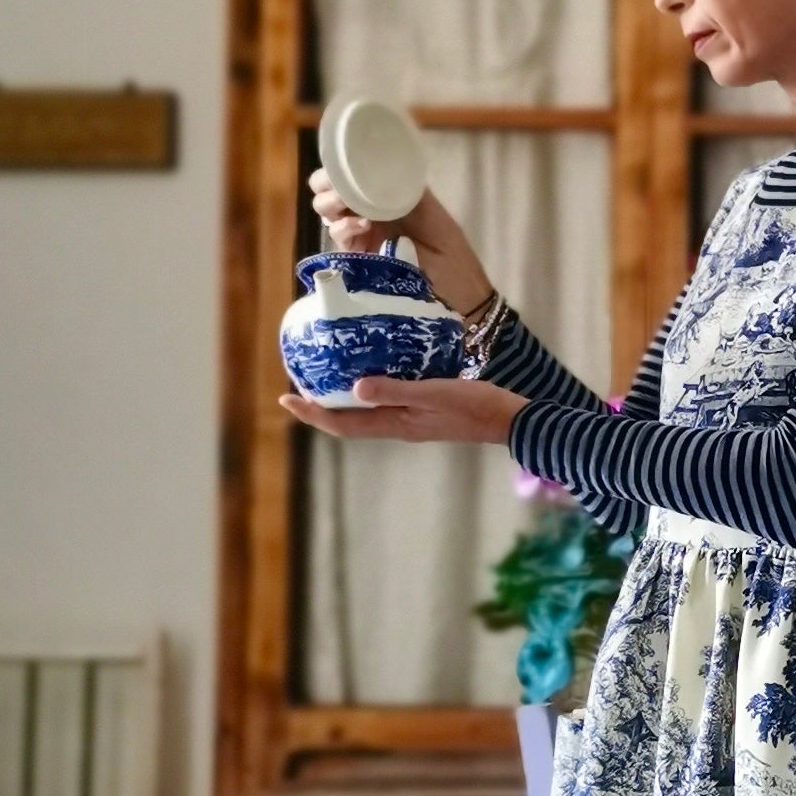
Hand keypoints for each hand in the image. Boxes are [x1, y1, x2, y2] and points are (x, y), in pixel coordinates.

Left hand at [280, 375, 523, 444]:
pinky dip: (368, 389)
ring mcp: (411, 420)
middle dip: (321, 407)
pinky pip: (385, 401)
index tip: (287, 400)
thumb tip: (356, 388)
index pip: (344, 425)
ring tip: (325, 377)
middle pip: (349, 421)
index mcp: (396, 424)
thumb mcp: (434, 393)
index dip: (313, 415)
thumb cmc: (475, 405)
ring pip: (365, 412)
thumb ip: (396, 390)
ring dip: (342, 399)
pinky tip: (370, 370)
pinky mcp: (423, 410)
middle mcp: (398, 425)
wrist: (509, 419)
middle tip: (299, 384)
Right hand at [306, 170, 493, 315]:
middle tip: (340, 189)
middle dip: (327, 187)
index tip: (343, 168)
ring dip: (333, 206)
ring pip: (328, 216)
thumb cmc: (450, 248)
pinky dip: (345, 228)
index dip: (335, 169)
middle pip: (327, 194)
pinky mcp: (360, 260)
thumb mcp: (428, 209)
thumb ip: (402, 188)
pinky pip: (341, 240)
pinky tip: (363, 225)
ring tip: (349, 206)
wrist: (458, 289)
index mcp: (382, 197)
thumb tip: (377, 165)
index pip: (346, 176)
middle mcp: (366, 213)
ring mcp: (361, 236)